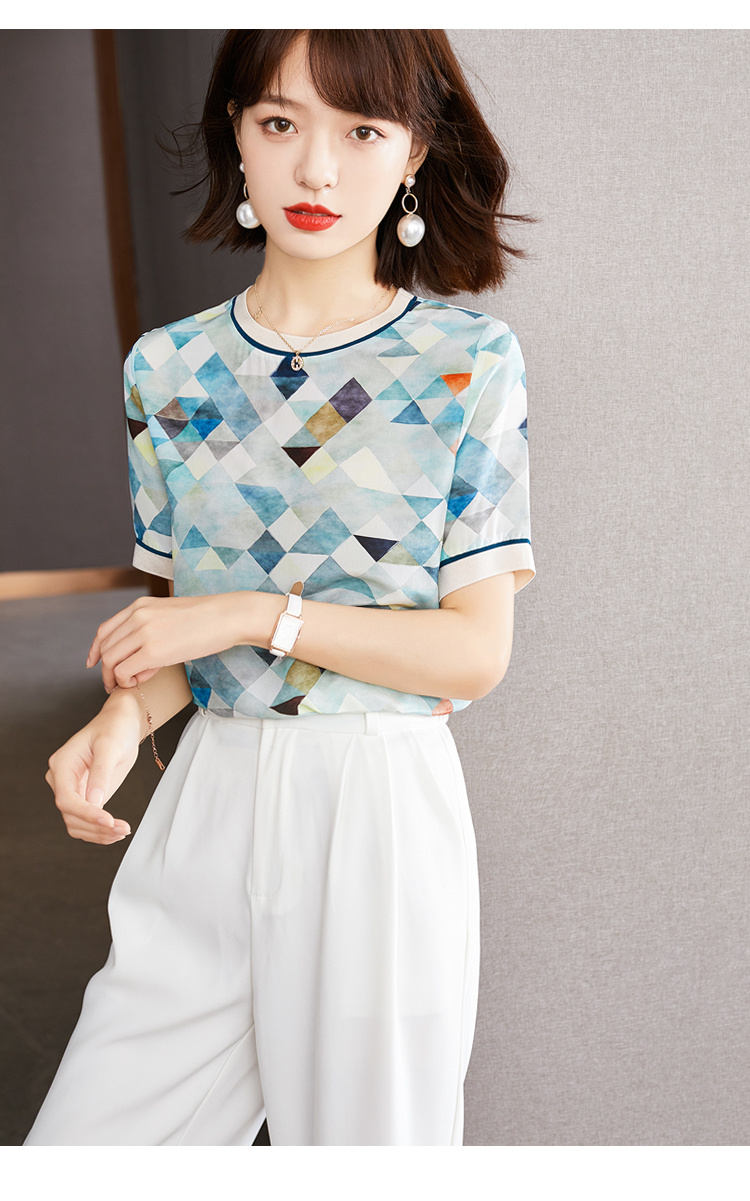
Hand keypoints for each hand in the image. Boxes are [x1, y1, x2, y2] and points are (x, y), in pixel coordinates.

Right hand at [46, 694, 142, 844]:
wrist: (121, 724)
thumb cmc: (114, 728)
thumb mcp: (110, 746)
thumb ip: (101, 773)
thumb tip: (95, 802)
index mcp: (62, 764)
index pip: (66, 798)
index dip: (86, 813)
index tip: (108, 820)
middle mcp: (62, 780)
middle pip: (70, 815)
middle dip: (96, 826)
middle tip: (122, 829)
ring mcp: (73, 790)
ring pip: (76, 823)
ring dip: (98, 833)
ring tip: (123, 831)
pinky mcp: (85, 798)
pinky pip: (85, 822)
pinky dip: (99, 831)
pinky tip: (115, 832)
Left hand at [86, 593, 258, 691]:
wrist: (226, 616)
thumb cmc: (206, 619)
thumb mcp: (169, 615)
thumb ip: (149, 628)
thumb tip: (140, 656)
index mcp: (139, 606)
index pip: (104, 630)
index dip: (95, 650)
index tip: (94, 664)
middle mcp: (136, 617)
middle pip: (105, 649)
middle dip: (106, 670)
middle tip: (115, 684)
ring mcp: (143, 633)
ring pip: (110, 661)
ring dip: (115, 678)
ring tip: (130, 683)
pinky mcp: (153, 651)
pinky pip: (125, 671)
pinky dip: (127, 681)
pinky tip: (140, 681)